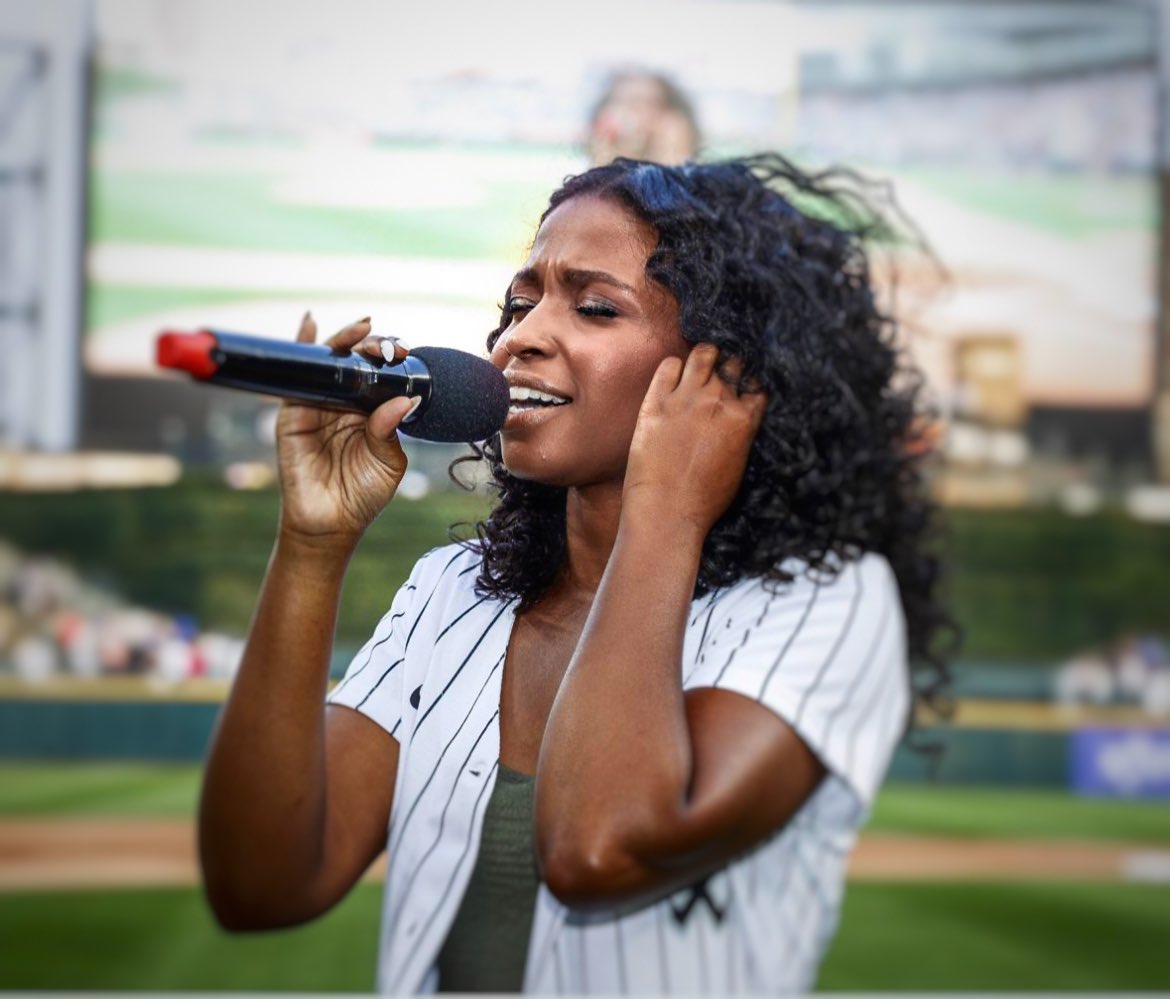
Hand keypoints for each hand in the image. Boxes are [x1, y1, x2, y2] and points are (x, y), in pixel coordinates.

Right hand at [275, 313, 414, 550]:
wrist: (331, 525)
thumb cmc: (362, 495)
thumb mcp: (388, 462)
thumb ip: (390, 430)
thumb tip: (403, 398)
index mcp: (369, 413)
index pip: (379, 376)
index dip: (390, 360)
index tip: (404, 352)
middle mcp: (344, 404)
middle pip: (355, 362)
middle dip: (371, 346)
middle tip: (386, 345)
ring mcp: (318, 406)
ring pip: (329, 363)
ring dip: (343, 341)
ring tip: (361, 329)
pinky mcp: (293, 414)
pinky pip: (297, 376)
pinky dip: (303, 347)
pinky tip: (309, 324)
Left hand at [623, 344, 766, 533]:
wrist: (666, 512)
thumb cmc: (703, 501)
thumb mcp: (737, 467)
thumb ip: (741, 435)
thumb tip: (739, 419)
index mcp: (744, 420)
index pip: (757, 386)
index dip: (749, 384)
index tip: (742, 387)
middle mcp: (719, 402)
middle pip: (732, 365)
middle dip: (729, 368)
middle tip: (719, 376)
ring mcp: (687, 399)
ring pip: (703, 354)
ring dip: (705, 356)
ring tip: (699, 365)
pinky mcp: (657, 401)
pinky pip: (669, 364)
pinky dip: (674, 366)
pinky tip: (672, 378)